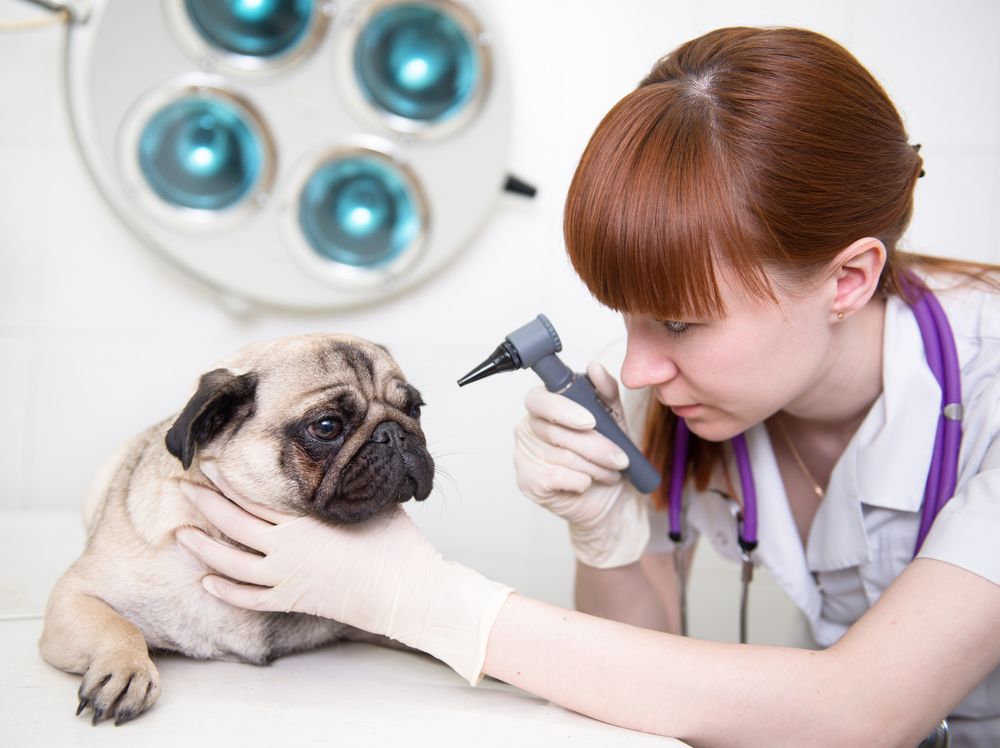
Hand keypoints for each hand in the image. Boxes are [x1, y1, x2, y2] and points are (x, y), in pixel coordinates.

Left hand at [176, 462, 512, 683]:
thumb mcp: (372, 501)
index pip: (252, 497)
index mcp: (303, 522)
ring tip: (181, 534)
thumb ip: (348, 486)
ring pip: (230, 563)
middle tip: (184, 487)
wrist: (406, 590)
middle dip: (205, 504)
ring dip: (203, 548)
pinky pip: (249, 598)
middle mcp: (286, 550)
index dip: (226, 480)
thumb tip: (344, 462)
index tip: (208, 464)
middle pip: (232, 525)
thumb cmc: (395, 543)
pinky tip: (208, 582)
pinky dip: (226, 591)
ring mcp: (286, 578)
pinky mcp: (294, 601)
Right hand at [513, 362, 648, 567]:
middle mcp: (528, 428)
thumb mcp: (613, 420)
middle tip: (620, 458)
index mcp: (544, 407)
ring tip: (610, 472)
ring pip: (561, 456)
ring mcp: (524, 456)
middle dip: (595, 446)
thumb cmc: (606, 456)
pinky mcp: (528, 482)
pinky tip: (587, 483)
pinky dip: (580, 481)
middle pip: (556, 431)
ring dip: (594, 466)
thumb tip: (595, 368)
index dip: (563, 409)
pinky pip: (556, 477)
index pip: (540, 399)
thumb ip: (605, 392)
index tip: (590, 421)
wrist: (609, 499)